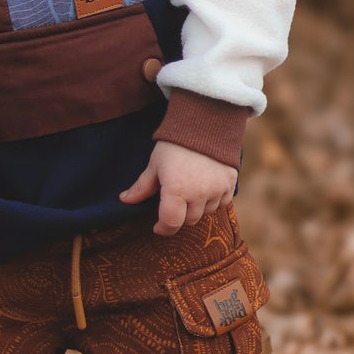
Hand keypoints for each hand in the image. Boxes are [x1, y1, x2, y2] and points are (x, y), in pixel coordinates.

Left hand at [120, 141, 236, 236]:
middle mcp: (199, 194)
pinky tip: (204, 189)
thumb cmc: (173, 145)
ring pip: (205, 213)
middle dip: (178, 215)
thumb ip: (141, 187)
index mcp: (177, 191)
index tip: (157, 227)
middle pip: (188, 220)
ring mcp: (217, 190)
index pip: (171, 223)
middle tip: (172, 203)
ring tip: (188, 191)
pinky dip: (212, 201)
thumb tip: (124, 200)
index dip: (163, 229)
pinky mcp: (230, 184)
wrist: (203, 124)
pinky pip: (221, 203)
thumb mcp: (154, 165)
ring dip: (196, 208)